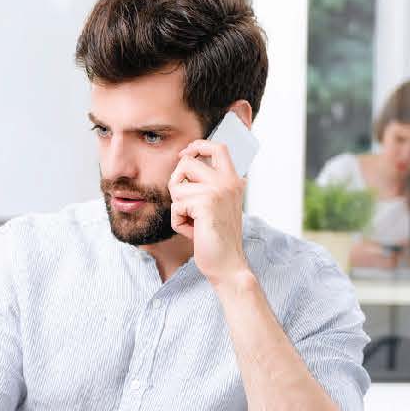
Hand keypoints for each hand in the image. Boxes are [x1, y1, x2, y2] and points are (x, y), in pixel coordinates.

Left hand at [168, 137, 248, 282]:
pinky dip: (178, 222)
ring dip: (178, 207)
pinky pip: (176, 206)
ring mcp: (218, 191)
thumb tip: (184, 163)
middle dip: (176, 182)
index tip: (184, 154)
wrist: (228, 265)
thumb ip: (206, 186)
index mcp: (234, 180)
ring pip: (177, 186)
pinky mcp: (206, 204)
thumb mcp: (217, 206)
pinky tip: (193, 232)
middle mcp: (229, 182)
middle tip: (183, 203)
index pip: (217, 147)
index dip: (197, 146)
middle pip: (187, 162)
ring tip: (193, 222)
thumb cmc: (217, 238)